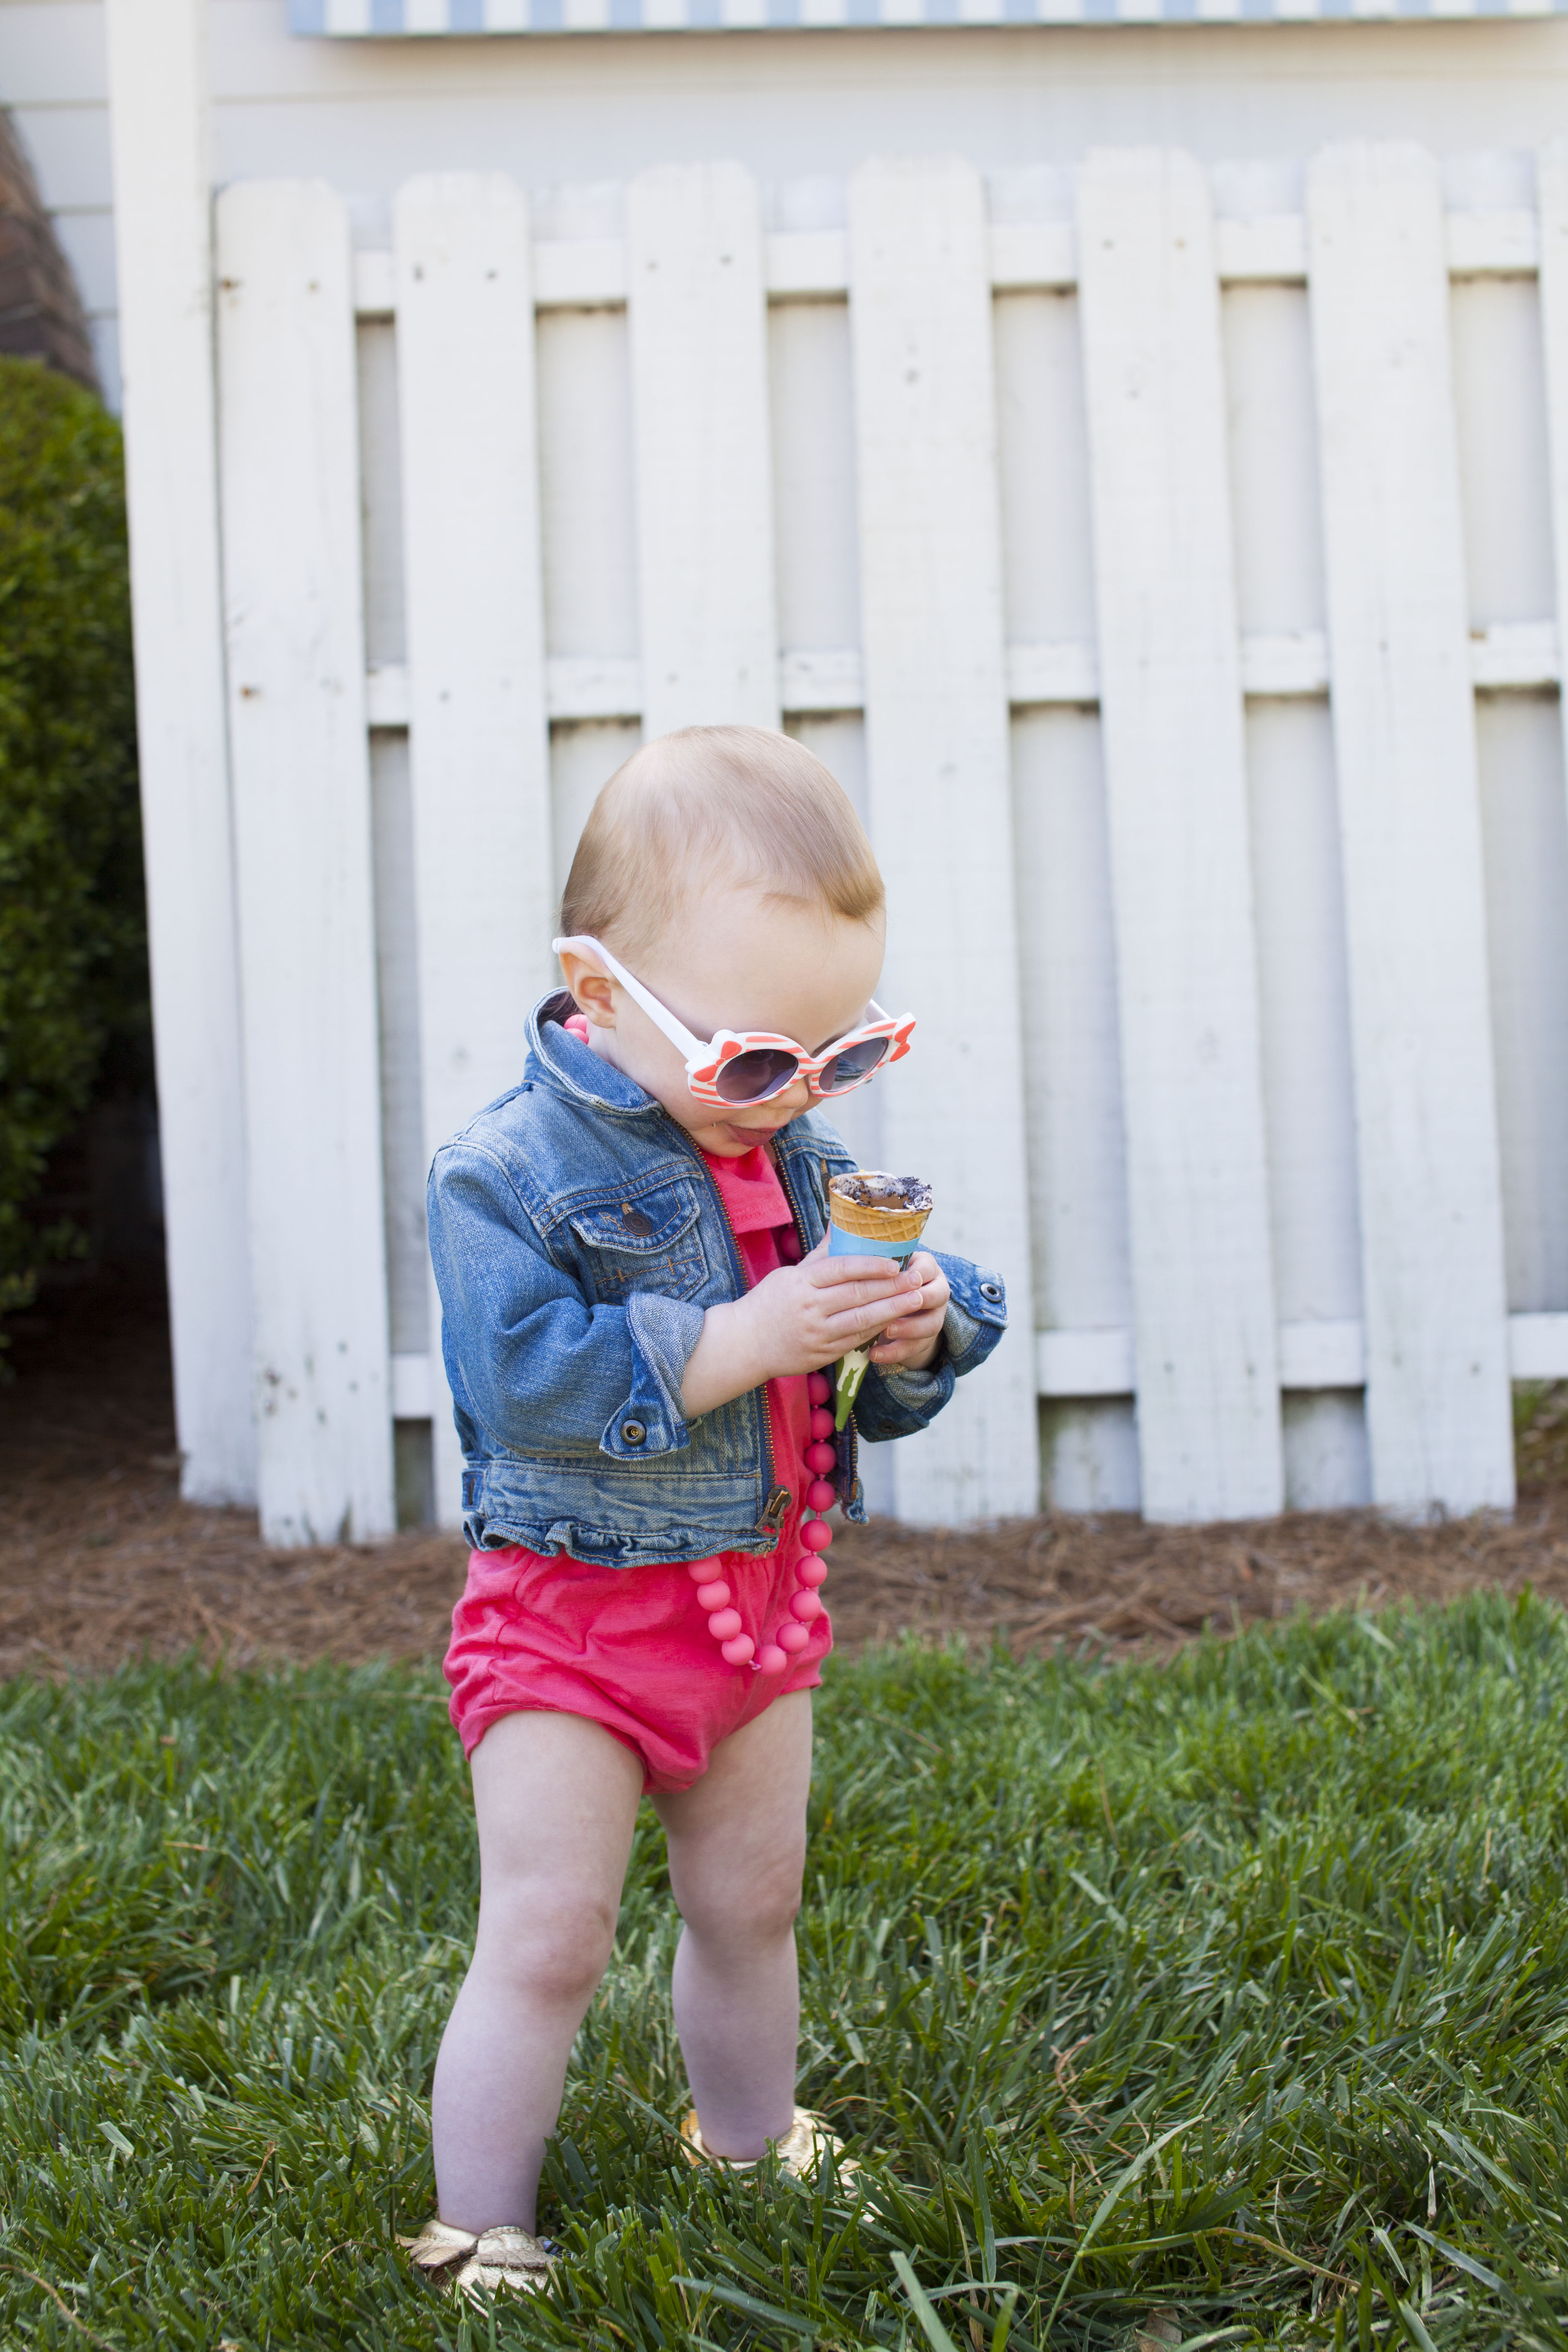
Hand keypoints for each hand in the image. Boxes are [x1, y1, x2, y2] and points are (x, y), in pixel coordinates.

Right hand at [680, 1239, 927, 1417]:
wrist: (744, 1344)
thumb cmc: (769, 1303)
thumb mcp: (789, 1275)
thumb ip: (820, 1254)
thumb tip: (840, 1224)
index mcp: (801, 1283)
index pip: (841, 1269)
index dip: (870, 1265)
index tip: (895, 1262)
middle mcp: (810, 1308)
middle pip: (857, 1295)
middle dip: (891, 1287)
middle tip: (916, 1279)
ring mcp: (816, 1334)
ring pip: (861, 1320)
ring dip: (892, 1310)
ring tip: (915, 1300)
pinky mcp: (821, 1354)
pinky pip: (855, 1340)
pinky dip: (876, 1329)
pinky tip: (894, 1320)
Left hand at [867, 1250, 948, 1372]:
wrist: (896, 1306)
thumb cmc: (878, 1278)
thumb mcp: (873, 1262)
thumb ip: (860, 1246)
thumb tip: (837, 1222)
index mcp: (924, 1266)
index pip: (927, 1266)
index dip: (913, 1273)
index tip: (893, 1275)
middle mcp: (935, 1288)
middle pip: (936, 1295)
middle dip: (911, 1302)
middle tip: (892, 1307)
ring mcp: (934, 1315)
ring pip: (931, 1324)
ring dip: (907, 1329)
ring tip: (885, 1332)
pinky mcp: (926, 1338)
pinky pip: (916, 1347)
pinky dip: (895, 1352)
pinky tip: (875, 1355)